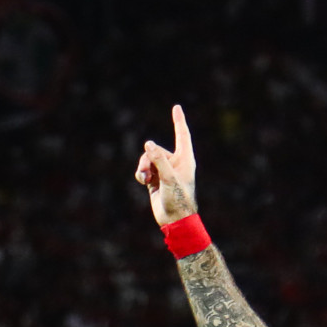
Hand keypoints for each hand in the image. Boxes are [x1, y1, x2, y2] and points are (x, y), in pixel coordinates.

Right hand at [134, 103, 197, 226]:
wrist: (174, 219)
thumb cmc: (178, 199)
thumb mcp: (169, 178)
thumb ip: (158, 160)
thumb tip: (148, 144)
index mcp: (185, 159)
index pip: (182, 135)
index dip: (179, 121)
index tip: (177, 107)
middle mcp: (175, 163)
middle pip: (156, 149)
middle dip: (148, 158)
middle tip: (149, 172)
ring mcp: (164, 170)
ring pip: (148, 159)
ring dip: (143, 167)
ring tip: (145, 178)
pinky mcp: (155, 179)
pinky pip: (144, 169)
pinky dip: (141, 173)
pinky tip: (143, 182)